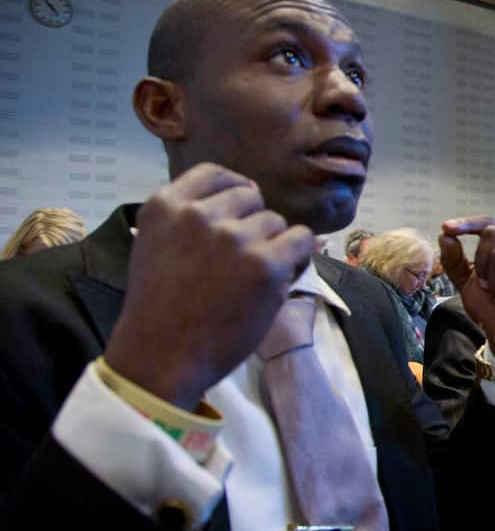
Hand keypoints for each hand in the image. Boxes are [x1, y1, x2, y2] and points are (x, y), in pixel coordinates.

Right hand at [104, 163, 314, 411]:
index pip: (216, 174)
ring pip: (277, 222)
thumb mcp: (156, 244)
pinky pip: (301, 239)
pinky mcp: (266, 263)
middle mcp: (200, 215)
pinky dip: (297, 257)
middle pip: (251, 197)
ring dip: (273, 246)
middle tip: (238, 262)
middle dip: (252, 224)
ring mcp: (234, 238)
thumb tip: (245, 194)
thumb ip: (189, 217)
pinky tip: (277, 279)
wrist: (163, 356)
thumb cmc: (162, 307)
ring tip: (250, 279)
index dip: (234, 193)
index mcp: (166, 205)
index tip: (236, 216)